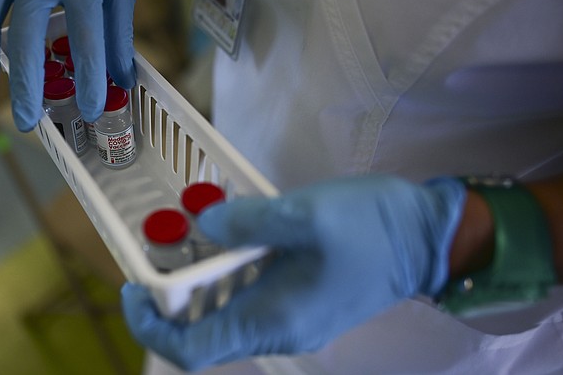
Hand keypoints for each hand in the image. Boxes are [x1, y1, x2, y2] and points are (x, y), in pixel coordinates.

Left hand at [122, 175, 466, 369]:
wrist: (430, 238)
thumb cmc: (369, 226)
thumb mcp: (304, 213)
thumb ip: (246, 221)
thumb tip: (203, 225)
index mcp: (271, 319)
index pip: (190, 349)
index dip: (150, 324)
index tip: (132, 284)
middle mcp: (278, 331)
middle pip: (206, 331)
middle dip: (176, 293)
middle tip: (167, 243)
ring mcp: (295, 320)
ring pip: (230, 312)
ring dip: (207, 279)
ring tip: (200, 231)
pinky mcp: (307, 304)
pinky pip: (255, 298)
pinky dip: (236, 274)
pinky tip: (242, 235)